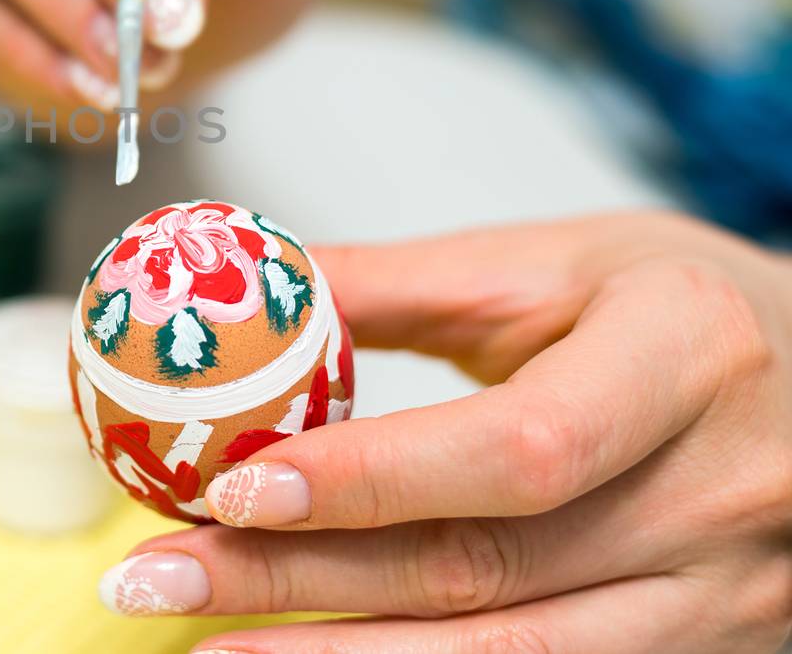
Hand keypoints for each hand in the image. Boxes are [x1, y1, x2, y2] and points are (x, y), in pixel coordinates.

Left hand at [97, 212, 791, 651]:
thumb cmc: (688, 312)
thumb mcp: (561, 265)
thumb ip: (401, 283)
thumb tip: (244, 288)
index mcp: (682, 359)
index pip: (517, 448)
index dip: (369, 478)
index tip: (231, 486)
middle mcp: (715, 496)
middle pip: (486, 569)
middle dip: (303, 581)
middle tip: (158, 576)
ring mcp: (720, 596)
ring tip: (206, 647)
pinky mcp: (704, 652)